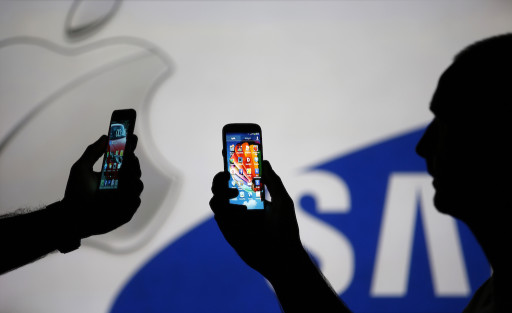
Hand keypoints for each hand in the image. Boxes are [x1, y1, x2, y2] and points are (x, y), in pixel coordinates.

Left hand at [62, 134, 142, 238]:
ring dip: (133, 179)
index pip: (126, 157)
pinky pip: (135, 202)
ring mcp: (125, 197)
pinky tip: (124, 194)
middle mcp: (121, 183)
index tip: (132, 138)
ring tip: (124, 178)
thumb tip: (105, 136)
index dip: (130, 147)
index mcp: (113, 172)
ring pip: (137, 185)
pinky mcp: (127, 210)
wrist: (73, 216)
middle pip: (135, 169)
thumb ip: (92, 152)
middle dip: (133, 163)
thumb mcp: (81, 169)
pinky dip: (131, 197)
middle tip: (128, 159)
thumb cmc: (77, 193)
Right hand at [210, 160, 304, 279]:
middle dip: (221, 176)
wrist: (282, 256)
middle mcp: (240, 205)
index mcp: (253, 196)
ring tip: (236, 193)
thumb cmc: (286, 229)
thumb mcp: (282, 200)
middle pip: (222, 185)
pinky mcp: (228, 230)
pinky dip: (226, 208)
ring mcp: (233, 217)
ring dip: (222, 191)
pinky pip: (219, 214)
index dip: (232, 163)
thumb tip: (264, 160)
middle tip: (227, 173)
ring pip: (216, 198)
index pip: (239, 176)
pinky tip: (241, 211)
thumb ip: (272, 181)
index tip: (227, 148)